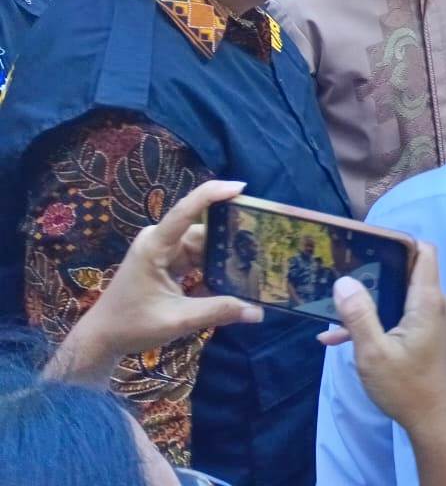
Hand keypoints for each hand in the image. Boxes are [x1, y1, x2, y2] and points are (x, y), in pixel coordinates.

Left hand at [50, 179, 261, 385]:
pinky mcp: (166, 261)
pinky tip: (234, 276)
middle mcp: (159, 241)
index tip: (241, 187)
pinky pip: (197, 257)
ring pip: (203, 245)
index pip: (185, 211)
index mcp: (155, 246)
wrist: (100, 339)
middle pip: (202, 231)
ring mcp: (162, 250)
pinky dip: (213, 266)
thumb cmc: (130, 325)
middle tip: (265, 243)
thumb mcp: (177, 320)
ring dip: (224, 255)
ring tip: (256, 262)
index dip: (213, 194)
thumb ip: (218, 312)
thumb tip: (258, 312)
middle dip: (231, 237)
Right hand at [319, 242, 445, 435]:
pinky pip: (403, 317)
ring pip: (400, 298)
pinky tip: (342, 339)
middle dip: (375, 273)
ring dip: (370, 305)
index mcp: (428, 301)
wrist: (434, 420)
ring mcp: (435, 320)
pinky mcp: (430, 335)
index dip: (399, 242)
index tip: (369, 244)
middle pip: (408, 272)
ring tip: (335, 314)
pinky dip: (378, 322)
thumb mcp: (373, 352)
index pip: (424, 252)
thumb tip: (344, 281)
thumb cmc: (405, 386)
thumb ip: (359, 315)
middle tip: (343, 275)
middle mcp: (437, 304)